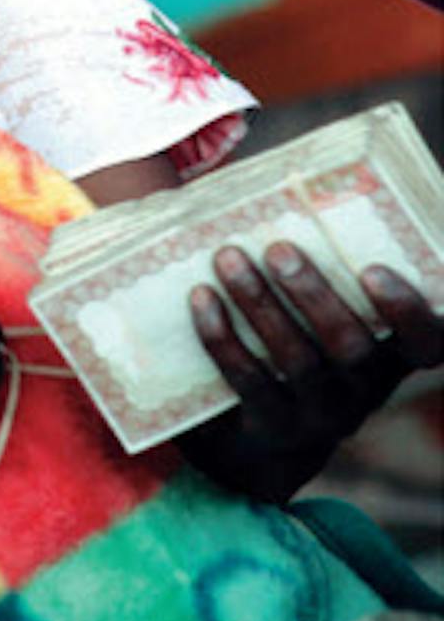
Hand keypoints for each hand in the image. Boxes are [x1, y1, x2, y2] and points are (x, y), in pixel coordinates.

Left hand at [179, 242, 441, 503]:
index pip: (427, 343)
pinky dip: (222, 339)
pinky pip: (249, 384)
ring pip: (297, 363)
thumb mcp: (327, 314)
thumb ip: (326, 269)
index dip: (408, 311)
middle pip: (352, 347)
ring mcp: (320, 415)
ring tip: (227, 257)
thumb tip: (280, 185)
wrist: (265, 435)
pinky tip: (200, 298)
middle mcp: (364, 389)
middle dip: (313, 294)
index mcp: (390, 354)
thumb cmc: (302, 340)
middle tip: (277, 248)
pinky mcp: (272, 429)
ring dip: (260, 305)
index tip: (372, 270)